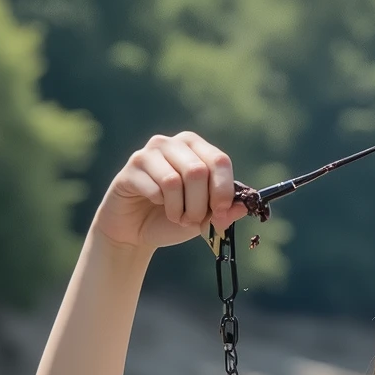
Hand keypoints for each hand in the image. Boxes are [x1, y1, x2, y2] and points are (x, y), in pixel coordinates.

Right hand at [91, 131, 244, 250]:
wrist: (137, 231)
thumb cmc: (173, 219)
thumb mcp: (204, 218)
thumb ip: (224, 211)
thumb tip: (242, 207)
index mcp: (196, 148)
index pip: (219, 160)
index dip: (224, 190)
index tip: (221, 213)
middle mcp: (173, 143)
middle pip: (197, 171)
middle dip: (199, 205)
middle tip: (191, 220)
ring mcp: (150, 152)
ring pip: (175, 181)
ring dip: (179, 209)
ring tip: (175, 216)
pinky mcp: (132, 167)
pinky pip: (155, 189)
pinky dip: (161, 206)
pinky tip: (155, 205)